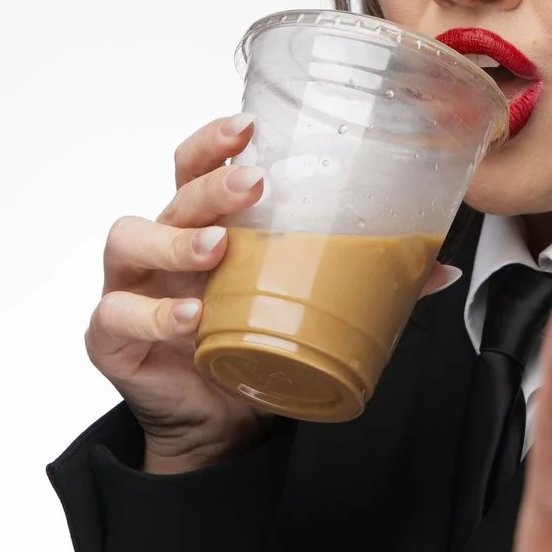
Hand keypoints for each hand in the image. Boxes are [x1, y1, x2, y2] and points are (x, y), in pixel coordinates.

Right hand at [88, 112, 462, 471]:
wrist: (221, 425)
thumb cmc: (254, 348)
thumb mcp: (308, 311)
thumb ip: (365, 284)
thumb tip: (438, 269)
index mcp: (206, 226)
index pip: (197, 165)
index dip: (216, 141)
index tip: (249, 127)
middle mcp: (164, 246)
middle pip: (174, 194)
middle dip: (211, 183)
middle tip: (252, 185)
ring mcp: (134, 287)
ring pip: (131, 239)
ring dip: (176, 239)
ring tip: (217, 250)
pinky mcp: (114, 337)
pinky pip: (118, 314)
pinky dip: (151, 313)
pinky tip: (188, 316)